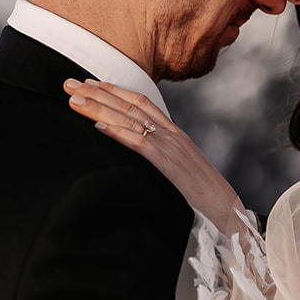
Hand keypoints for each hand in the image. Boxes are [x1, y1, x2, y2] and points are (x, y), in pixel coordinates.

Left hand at [64, 80, 243, 232]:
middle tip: (68, 83)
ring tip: (74, 99)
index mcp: (175, 136)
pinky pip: (141, 144)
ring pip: (130, 119)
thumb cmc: (205, 202)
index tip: (89, 83)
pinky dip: (118, 133)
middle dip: (98, 92)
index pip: (141, 102)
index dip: (114, 90)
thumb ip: (162, 163)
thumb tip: (141, 160)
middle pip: (130, 105)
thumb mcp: (182, 175)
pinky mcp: (170, 166)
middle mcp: (173, 136)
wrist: (230, 216)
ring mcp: (172, 149)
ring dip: (99, 107)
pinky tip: (98, 126)